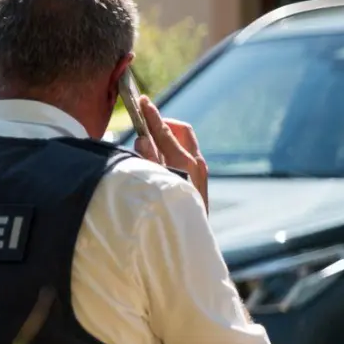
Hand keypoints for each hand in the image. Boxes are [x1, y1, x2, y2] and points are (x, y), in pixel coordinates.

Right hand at [133, 96, 208, 211]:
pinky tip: (160, 160)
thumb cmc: (169, 215)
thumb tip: (142, 139)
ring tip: (150, 143)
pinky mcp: (200, 179)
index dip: (151, 115)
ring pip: (185, 142)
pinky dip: (174, 149)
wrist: (191, 242)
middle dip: (164, 123)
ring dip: (169, 137)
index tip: (143, 101)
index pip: (164, 131)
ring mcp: (201, 171)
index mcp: (185, 162)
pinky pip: (187, 154)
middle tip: (146, 123)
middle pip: (181, 130)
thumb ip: (148, 161)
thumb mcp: (153, 186)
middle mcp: (197, 163)